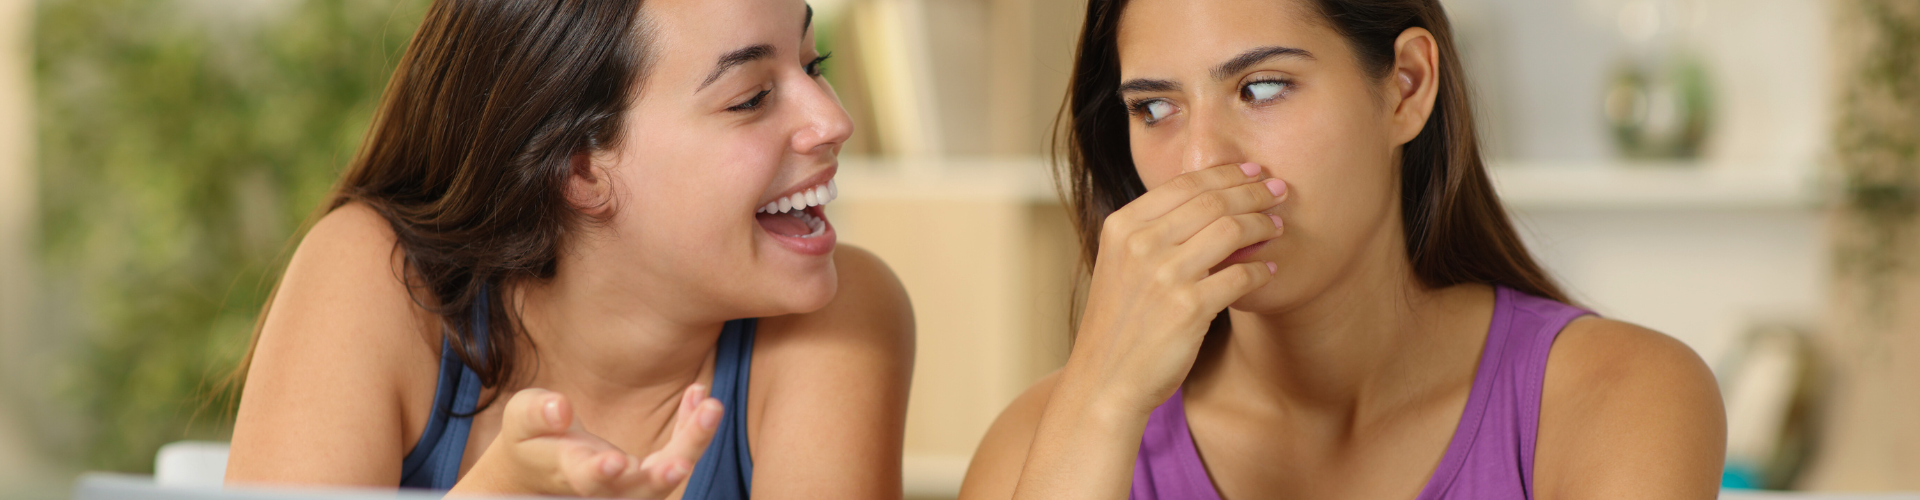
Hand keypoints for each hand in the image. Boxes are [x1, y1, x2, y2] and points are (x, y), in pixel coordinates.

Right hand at [449, 385, 724, 497]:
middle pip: (638, 489)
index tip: (615, 462)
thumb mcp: (522, 421)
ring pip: (667, 476)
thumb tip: (559, 408)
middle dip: (661, 476)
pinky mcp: (650, 474)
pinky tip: (699, 394)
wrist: (543, 470)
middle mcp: (606, 488)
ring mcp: (632, 485)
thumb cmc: (531, 439)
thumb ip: (537, 414)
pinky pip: (678, 456)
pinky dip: (690, 428)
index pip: (586, 480)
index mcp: (568, 473)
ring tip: (710, 406)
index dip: (598, 473)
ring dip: (691, 443)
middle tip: (681, 463)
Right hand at [1065, 162, 1284, 415]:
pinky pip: (1240, 275)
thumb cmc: (1119, 323)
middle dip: (1253, 192)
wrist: (1105, 379)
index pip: (1185, 184)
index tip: (1253, 172)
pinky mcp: (1189, 308)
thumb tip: (1210, 201)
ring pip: (1231, 230)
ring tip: (1276, 226)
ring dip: (1262, 224)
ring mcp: (1164, 275)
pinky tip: (1270, 269)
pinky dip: (1261, 270)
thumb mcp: (1121, 264)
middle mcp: (1140, 244)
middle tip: (1279, 191)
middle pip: (1213, 201)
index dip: (1226, 173)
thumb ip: (1154, 232)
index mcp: (1122, 226)